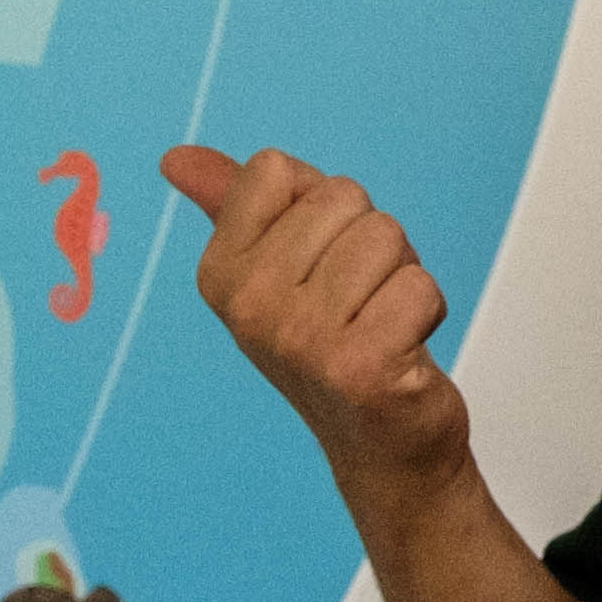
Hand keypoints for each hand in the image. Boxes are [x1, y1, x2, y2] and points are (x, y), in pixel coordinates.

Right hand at [165, 145, 466, 493]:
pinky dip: (427, 312)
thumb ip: (231, 203)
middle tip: (357, 301)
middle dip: (368, 240)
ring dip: (401, 275)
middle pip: (342, 197)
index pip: (274, 169)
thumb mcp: (274, 267)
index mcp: (219, 273)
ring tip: (380, 322)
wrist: (380, 443)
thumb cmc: (334, 342)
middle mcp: (249, 306)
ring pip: (386, 236)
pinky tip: (403, 351)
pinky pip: (419, 286)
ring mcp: (300, 339)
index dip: (315, 204)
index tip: (317, 259)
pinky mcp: (359, 367)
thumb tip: (174, 158)